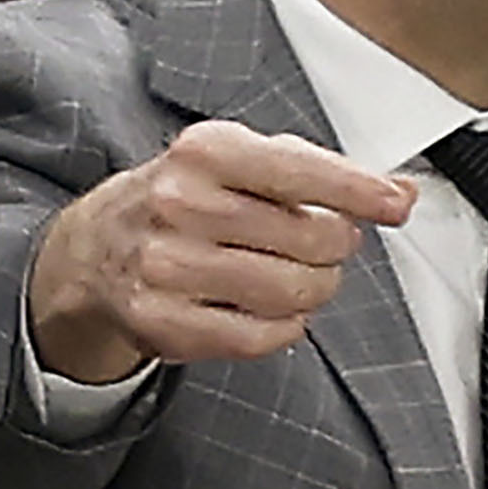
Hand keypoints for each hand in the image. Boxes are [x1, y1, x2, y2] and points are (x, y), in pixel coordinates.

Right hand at [25, 118, 414, 382]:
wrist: (90, 252)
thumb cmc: (176, 202)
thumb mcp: (232, 161)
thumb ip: (315, 171)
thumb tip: (397, 192)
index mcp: (203, 153)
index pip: (304, 172)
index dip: (362, 192)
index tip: (395, 204)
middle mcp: (180, 205)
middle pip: (315, 239)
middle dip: (332, 247)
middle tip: (315, 245)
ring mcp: (167, 266)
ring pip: (294, 291)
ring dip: (312, 289)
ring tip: (291, 276)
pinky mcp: (163, 320)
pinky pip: (263, 335)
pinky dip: (282, 326)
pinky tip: (265, 308)